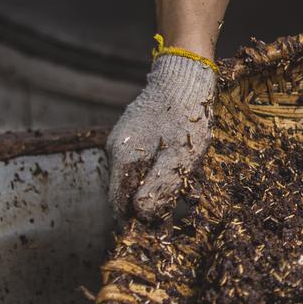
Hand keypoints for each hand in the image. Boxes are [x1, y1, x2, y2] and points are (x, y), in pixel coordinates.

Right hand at [105, 51, 217, 220]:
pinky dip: (153, 171)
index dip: (134, 221)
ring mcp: (124, 138)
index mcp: (123, 158)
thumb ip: (159, 186)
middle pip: (123, 190)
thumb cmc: (186, 116)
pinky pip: (139, 159)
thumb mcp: (180, 157)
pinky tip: (173, 172)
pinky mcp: (135, 130)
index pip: (118, 202)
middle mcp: (116, 149)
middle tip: (169, 219)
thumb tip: (141, 215)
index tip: (154, 231)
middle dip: (143, 207)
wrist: (184, 72)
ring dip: (149, 189)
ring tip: (175, 198)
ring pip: (132, 175)